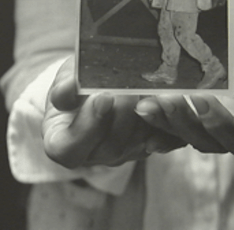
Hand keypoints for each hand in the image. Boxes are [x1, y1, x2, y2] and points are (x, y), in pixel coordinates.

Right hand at [42, 60, 185, 168]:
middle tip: (132, 87)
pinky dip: (169, 123)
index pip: (71, 149)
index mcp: (64, 144)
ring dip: (147, 115)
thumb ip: (64, 86)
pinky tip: (169, 102)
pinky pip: (164, 140)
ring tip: (151, 87)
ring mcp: (124, 154)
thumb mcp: (65, 78)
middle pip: (111, 147)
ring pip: (139, 142)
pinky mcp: (149, 145)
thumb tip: (68, 90)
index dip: (88, 126)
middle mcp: (94, 155)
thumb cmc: (77, 84)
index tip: (103, 97)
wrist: (98, 87)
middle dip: (123, 114)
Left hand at [134, 37, 233, 154]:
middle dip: (181, 118)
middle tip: (164, 97)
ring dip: (163, 121)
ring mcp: (208, 137)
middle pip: (203, 139)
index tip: (201, 97)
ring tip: (145, 102)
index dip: (218, 120)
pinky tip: (140, 113)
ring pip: (183, 137)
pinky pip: (171, 132)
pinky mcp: (191, 128)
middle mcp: (228, 141)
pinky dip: (155, 125)